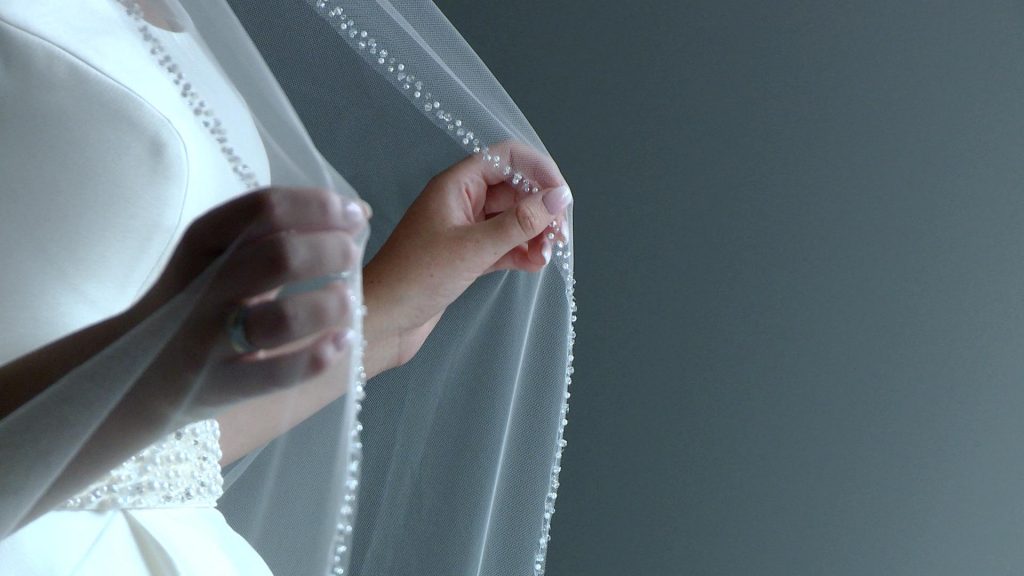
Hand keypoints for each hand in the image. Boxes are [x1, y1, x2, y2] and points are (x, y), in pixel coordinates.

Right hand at [131, 186, 366, 418]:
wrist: (126, 378)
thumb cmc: (195, 307)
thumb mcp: (222, 259)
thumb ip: (283, 234)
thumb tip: (358, 212)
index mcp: (202, 243)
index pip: (264, 208)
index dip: (318, 206)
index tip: (353, 214)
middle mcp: (202, 288)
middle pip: (278, 257)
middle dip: (330, 250)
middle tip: (350, 255)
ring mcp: (208, 341)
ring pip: (280, 321)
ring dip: (327, 305)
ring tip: (345, 300)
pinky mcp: (219, 386)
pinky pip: (277, 375)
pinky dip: (320, 356)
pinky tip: (341, 341)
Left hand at [363, 141, 571, 375]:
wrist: (381, 322)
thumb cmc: (414, 279)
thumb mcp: (473, 248)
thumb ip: (519, 222)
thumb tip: (559, 197)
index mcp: (455, 185)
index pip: (506, 158)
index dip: (539, 171)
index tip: (561, 198)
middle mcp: (460, 202)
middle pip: (514, 189)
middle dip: (541, 209)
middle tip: (559, 236)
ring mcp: (464, 230)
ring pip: (512, 220)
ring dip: (534, 234)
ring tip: (546, 256)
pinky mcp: (467, 258)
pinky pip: (504, 245)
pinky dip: (522, 253)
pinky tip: (534, 265)